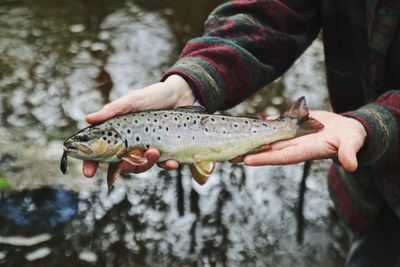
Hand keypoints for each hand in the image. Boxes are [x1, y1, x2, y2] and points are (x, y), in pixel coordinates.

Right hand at [82, 75, 192, 177]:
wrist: (180, 95)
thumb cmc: (152, 95)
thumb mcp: (132, 100)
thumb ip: (112, 110)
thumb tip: (88, 118)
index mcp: (117, 132)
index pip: (99, 151)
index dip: (91, 163)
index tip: (88, 173)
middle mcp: (130, 143)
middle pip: (121, 165)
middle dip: (125, 168)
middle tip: (129, 162)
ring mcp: (147, 149)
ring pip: (141, 167)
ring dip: (146, 164)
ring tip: (155, 151)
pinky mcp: (164, 151)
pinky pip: (163, 165)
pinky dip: (167, 165)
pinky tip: (172, 161)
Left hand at [242, 111, 366, 171]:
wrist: (347, 129)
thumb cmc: (351, 138)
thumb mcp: (351, 143)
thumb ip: (348, 153)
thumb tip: (352, 165)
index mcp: (306, 150)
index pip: (282, 157)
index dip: (265, 159)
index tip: (247, 161)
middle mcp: (295, 145)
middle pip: (269, 150)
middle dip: (250, 152)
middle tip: (229, 154)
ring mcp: (292, 136)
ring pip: (268, 138)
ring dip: (252, 139)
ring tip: (232, 139)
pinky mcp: (293, 125)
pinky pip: (275, 124)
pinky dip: (263, 123)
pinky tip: (249, 122)